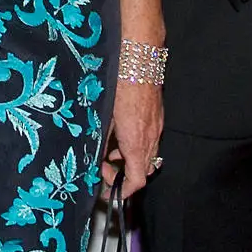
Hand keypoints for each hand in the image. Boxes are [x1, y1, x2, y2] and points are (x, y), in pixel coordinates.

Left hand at [102, 73, 162, 201]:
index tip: (109, 192)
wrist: (139, 59)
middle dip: (124, 176)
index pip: (137, 180)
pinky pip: (150, 142)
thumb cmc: (119, 85)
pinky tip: (120, 136)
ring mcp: (157, 128)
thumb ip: (101, 140)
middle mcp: (151, 138)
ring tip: (109, 153)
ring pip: (148, 156)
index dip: (123, 191)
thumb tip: (94, 157)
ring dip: (129, 161)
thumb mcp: (104, 116)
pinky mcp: (158, 117)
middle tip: (104, 169)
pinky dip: (136, 147)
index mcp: (136, 143)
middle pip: (143, 171)